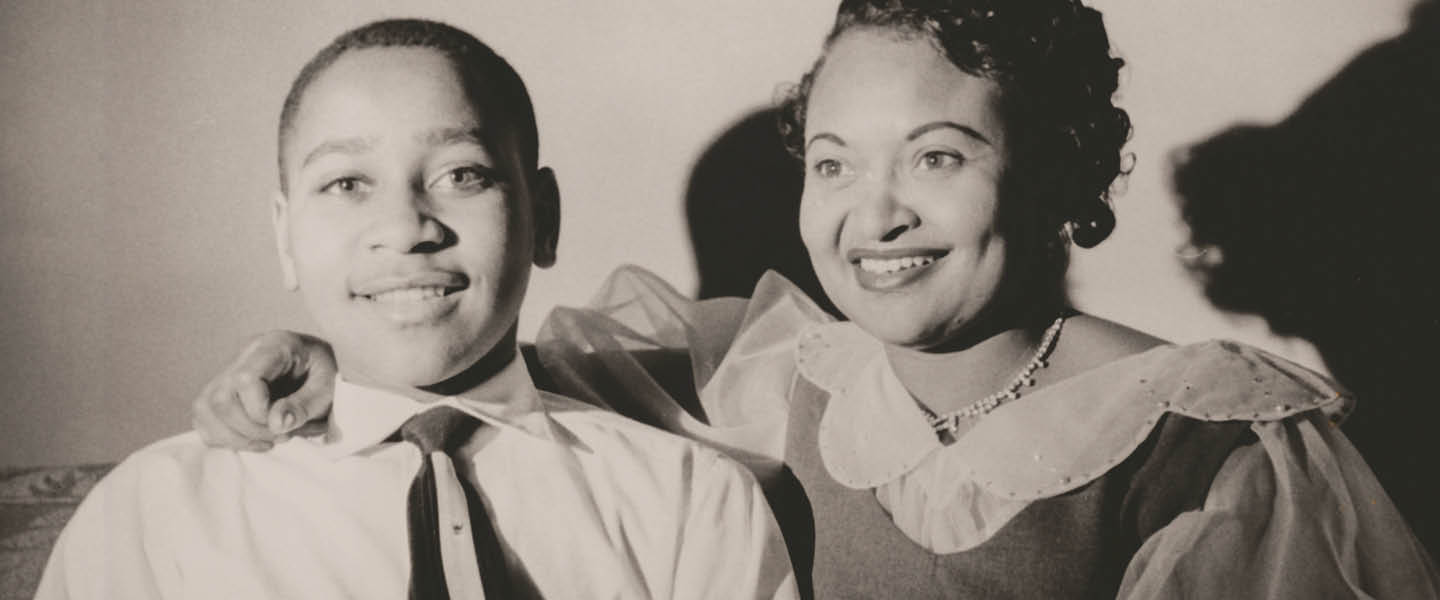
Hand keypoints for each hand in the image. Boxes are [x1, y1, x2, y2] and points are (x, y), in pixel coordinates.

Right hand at [192, 330, 336, 450]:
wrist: (323, 366)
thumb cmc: (328, 374)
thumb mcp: (328, 389)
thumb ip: (304, 405)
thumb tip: (275, 424)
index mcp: (273, 345)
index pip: (245, 379)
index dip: (259, 411)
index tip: (284, 425)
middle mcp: (245, 354)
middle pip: (220, 398)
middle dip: (248, 428)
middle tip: (280, 436)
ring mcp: (229, 370)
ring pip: (204, 408)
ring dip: (234, 436)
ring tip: (268, 440)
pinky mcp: (221, 388)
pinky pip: (203, 417)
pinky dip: (224, 436)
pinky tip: (253, 438)